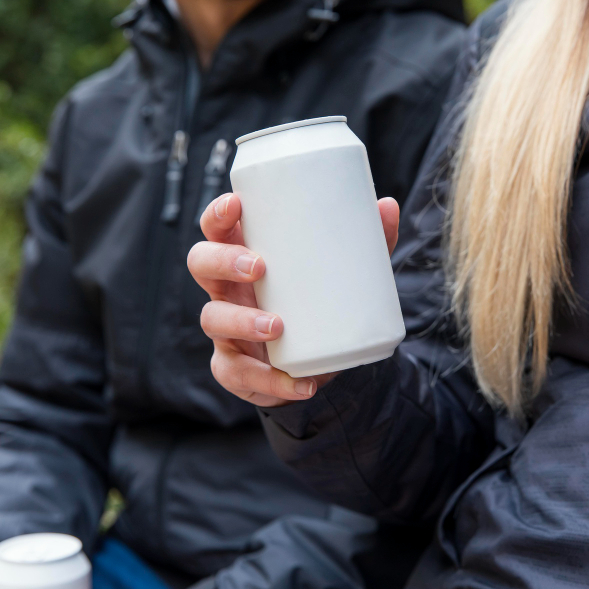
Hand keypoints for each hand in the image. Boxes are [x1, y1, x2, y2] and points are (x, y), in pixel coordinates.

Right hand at [188, 193, 399, 406]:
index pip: (216, 228)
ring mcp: (226, 329)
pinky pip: (239, 374)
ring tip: (278, 326)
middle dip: (223, 261)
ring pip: (212, 318)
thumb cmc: (319, 305)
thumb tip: (388, 206)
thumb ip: (366, 244)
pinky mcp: (235, 368)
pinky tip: (301, 384)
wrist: (321, 366)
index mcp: (244, 257)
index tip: (235, 204)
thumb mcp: (344, 274)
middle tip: (259, 267)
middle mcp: (227, 289)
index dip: (216, 215)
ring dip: (242, 321)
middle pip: (200, 264)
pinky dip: (272, 381)